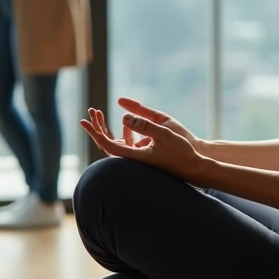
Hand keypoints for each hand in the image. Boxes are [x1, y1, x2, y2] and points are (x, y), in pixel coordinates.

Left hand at [80, 107, 206, 180]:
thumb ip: (145, 125)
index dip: (95, 133)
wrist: (194, 167)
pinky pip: (128, 144)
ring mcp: (138, 159)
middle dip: (98, 127)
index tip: (84, 121)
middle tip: (92, 111)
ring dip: (108, 128)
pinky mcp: (144, 157)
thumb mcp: (165, 134)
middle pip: (109, 143)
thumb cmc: (182, 152)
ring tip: (101, 113)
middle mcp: (134, 160)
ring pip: (117, 143)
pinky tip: (128, 121)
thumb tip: (124, 117)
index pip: (109, 145)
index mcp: (136, 157)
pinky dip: (124, 132)